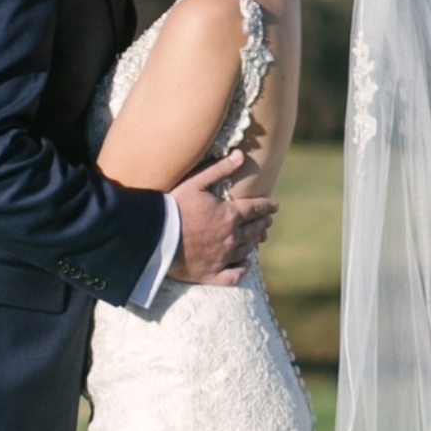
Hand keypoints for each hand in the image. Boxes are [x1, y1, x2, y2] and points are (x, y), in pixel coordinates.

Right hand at [170, 150, 277, 285]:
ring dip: (254, 242)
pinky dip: (242, 270)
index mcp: (230, 216)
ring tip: (257, 238)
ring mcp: (223, 258)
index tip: (275, 206)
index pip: (256, 210)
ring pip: (246, 250)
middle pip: (254, 230)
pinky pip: (234, 275)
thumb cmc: (173, 207)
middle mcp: (231, 238)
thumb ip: (219, 169)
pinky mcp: (212, 274)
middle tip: (267, 221)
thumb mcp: (196, 182)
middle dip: (262, 224)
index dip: (267, 207)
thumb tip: (241, 155)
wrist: (155, 236)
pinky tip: (245, 265)